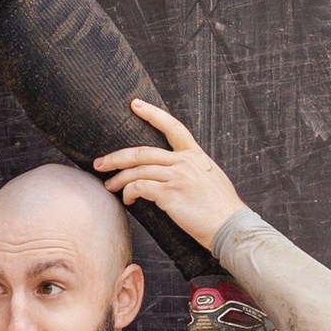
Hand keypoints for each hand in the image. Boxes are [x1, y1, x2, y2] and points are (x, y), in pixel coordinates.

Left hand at [94, 100, 243, 253]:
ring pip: (137, 170)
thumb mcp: (210, 179)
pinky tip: (128, 200)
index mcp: (195, 156)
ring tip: (109, 185)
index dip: (152, 113)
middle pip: (142, 152)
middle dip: (116, 157)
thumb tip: (174, 172)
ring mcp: (177, 177)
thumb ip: (192, 170)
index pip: (172, 127)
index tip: (135, 104)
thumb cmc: (220, 209)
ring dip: (118, 178)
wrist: (231, 227)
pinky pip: (140, 187)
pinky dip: (129, 193)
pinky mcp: (170, 194)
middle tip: (99, 163)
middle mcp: (184, 162)